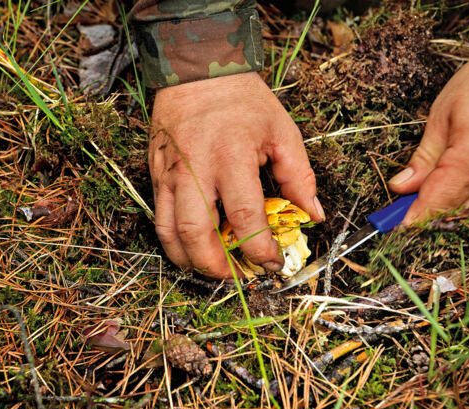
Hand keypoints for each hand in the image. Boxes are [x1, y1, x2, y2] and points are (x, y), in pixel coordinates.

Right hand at [149, 72, 324, 277]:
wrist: (196, 71)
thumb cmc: (243, 100)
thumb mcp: (282, 131)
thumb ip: (299, 176)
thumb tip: (313, 215)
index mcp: (232, 157)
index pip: (244, 218)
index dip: (259, 249)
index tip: (271, 263)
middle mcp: (195, 169)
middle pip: (197, 234)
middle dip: (216, 267)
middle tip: (236, 276)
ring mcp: (169, 173)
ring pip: (169, 232)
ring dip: (189, 260)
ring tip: (211, 270)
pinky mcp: (154, 174)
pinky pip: (158, 217)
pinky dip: (172, 241)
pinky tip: (191, 248)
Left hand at [389, 44, 468, 223]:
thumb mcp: (443, 115)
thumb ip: (423, 158)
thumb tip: (401, 187)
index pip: (435, 203)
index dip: (412, 216)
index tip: (394, 224)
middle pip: (454, 210)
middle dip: (428, 210)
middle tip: (405, 202)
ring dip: (451, 202)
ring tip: (433, 182)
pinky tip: (459, 178)